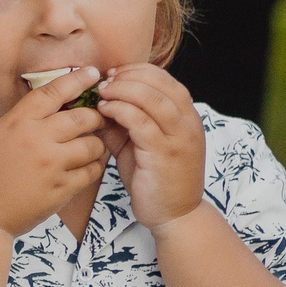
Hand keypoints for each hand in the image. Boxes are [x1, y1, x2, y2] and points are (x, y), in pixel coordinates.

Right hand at [0, 68, 108, 240]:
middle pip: (83, 117)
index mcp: (18, 123)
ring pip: (93, 145)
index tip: (92, 73)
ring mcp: (51, 166)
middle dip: (95, 116)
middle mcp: (37, 140)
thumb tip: (46, 106)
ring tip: (91, 147)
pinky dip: (94, 167)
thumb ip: (20, 121)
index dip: (76, 79)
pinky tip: (87, 167)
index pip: (54, 91)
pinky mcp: (61, 189)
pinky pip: (91, 172)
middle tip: (97, 119)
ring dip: (96, 144)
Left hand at [94, 65, 206, 230]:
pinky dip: (120, 111)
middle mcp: (188, 123)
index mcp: (186, 117)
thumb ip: (124, 122)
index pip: (165, 80)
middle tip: (104, 80)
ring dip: (123, 90)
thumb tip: (97, 102)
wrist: (174, 215)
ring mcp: (179, 138)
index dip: (138, 71)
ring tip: (102, 92)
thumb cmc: (156, 179)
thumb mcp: (140, 144)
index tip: (113, 73)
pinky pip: (141, 122)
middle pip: (160, 84)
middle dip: (128, 76)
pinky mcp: (165, 153)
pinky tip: (105, 110)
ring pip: (152, 99)